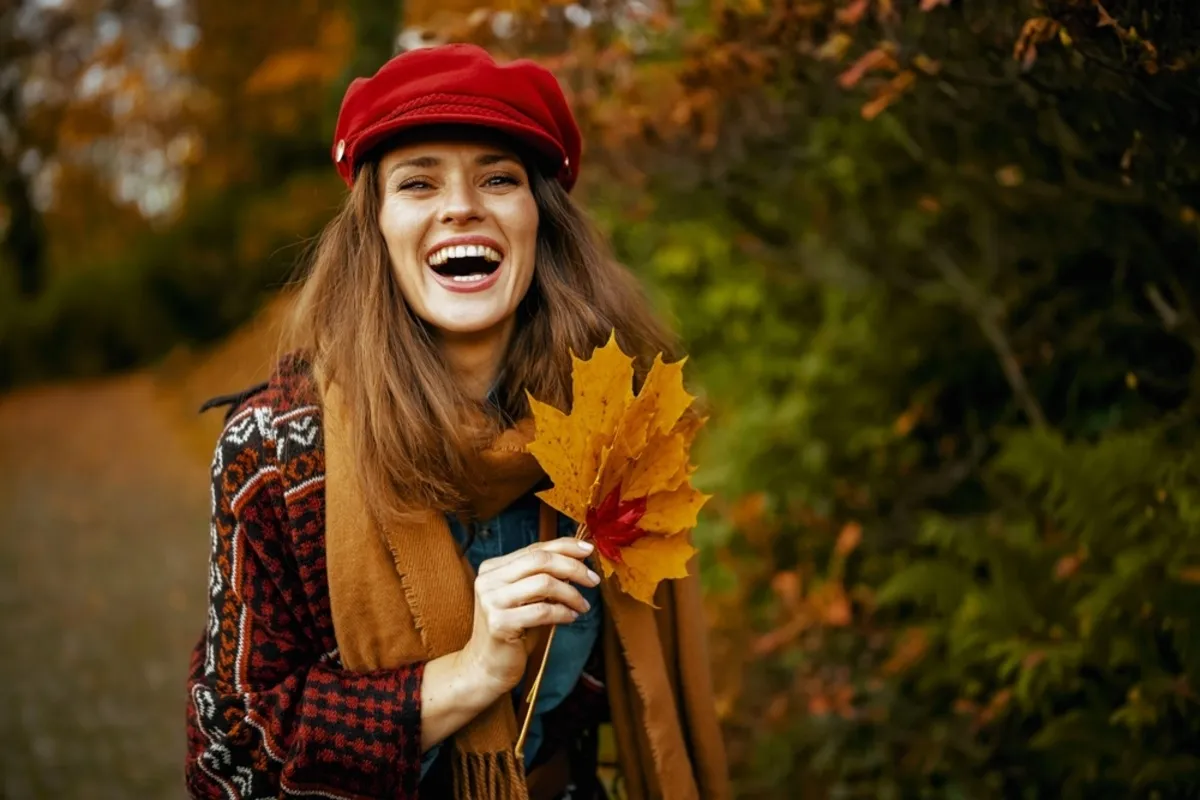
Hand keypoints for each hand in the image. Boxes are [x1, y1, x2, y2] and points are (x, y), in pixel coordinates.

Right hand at [459, 538, 599, 697]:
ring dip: (571, 593)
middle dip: (573, 567)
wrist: (488, 666)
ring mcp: (491, 601)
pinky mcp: (499, 623)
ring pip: (543, 583)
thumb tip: (577, 560)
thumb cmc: (513, 631)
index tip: (589, 551)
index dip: (565, 546)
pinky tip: (571, 618)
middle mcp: (488, 580)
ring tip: (583, 605)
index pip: (535, 548)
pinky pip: (542, 610)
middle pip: (540, 560)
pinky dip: (563, 612)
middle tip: (593, 580)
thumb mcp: (528, 598)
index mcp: (493, 568)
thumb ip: (543, 577)